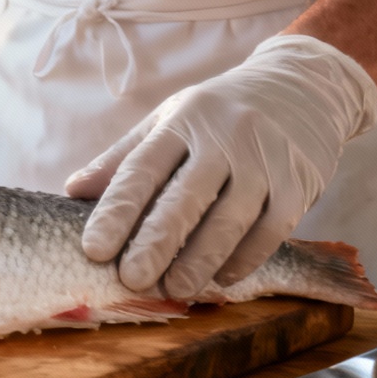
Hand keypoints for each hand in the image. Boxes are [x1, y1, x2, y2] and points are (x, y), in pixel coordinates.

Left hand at [67, 35, 376, 297]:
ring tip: (176, 291)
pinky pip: (271, 231)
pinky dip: (245, 259)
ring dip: (201, 260)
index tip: (93, 249)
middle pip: (186, 196)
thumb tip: (73, 191)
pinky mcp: (299, 183)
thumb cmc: (220, 112)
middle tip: (132, 279)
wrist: (303, 86)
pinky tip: (222, 279)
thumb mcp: (169, 119)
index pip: (142, 168)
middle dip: (157, 242)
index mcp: (181, 120)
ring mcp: (264, 161)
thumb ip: (123, 157)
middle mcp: (224, 138)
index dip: (116, 210)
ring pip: (230, 219)